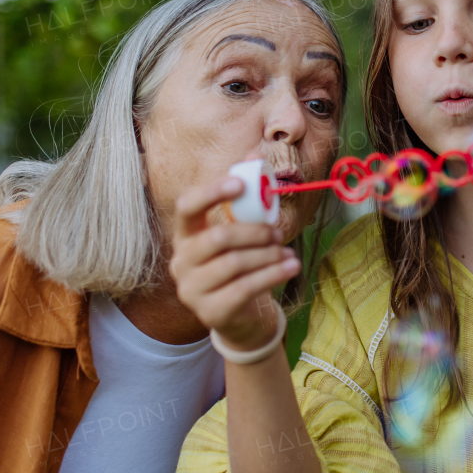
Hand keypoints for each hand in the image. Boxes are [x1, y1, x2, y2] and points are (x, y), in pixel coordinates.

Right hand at [170, 176, 300, 351]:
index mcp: (186, 235)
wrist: (241, 315)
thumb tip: (253, 157)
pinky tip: (291, 267)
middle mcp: (181, 261)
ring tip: (288, 253)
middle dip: (254, 232)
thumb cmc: (242, 264)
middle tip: (276, 232)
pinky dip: (273, 274)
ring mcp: (192, 289)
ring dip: (268, 255)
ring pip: (234, 264)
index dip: (211, 193)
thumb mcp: (242, 231)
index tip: (240, 185)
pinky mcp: (210, 312)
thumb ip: (246, 198)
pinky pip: (245, 288)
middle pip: (218, 237)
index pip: (187, 207)